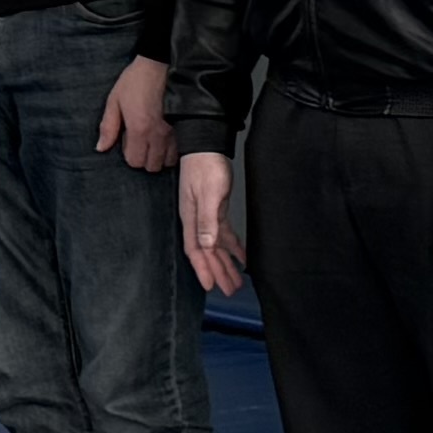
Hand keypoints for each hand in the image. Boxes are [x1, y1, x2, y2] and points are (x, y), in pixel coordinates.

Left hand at [99, 53, 178, 175]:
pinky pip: (182, 150)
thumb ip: (108, 126)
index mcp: (139, 129)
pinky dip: (174, 149)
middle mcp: (159, 135)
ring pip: (169, 161)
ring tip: (155, 140)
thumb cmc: (136, 80)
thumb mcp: (115, 100)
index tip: (129, 140)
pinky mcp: (186, 126)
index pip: (135, 162)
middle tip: (142, 141)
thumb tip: (101, 148)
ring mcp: (175, 132)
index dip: (130, 154)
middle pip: (153, 166)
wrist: (161, 63)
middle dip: (146, 158)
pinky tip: (167, 136)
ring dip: (161, 155)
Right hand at [176, 150, 242, 298]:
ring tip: (236, 280)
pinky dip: (232, 247)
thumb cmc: (205, 165)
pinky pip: (224, 234)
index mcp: (191, 218)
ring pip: (216, 246)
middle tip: (230, 289)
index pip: (196, 250)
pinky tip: (241, 257)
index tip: (211, 286)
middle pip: (207, 252)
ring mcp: (205, 215)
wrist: (206, 144)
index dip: (203, 269)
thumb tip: (206, 245)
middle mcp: (196, 221)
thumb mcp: (208, 193)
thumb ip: (207, 220)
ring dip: (225, 263)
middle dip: (217, 272)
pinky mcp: (215, 209)